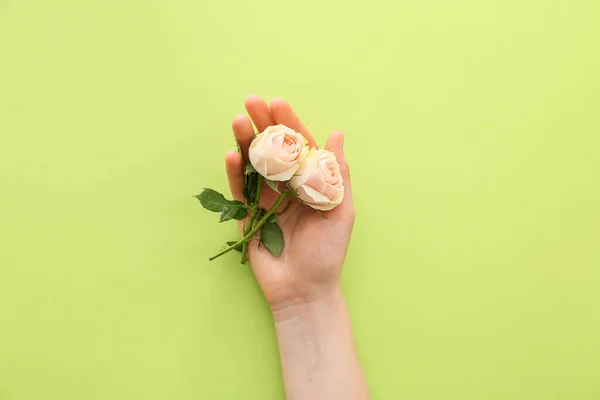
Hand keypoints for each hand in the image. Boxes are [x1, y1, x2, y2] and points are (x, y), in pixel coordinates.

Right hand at [225, 95, 354, 310]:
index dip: (289, 124)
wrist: (304, 290)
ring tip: (238, 121)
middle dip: (263, 125)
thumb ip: (338, 174)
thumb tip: (337, 134)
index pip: (300, 146)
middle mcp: (288, 186)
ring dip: (245, 142)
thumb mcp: (341, 212)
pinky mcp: (248, 214)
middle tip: (251, 101)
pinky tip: (232, 155)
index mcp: (312, 183)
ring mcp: (266, 199)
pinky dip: (235, 172)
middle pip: (274, 149)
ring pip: (254, 164)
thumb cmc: (327, 254)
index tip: (278, 103)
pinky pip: (240, 190)